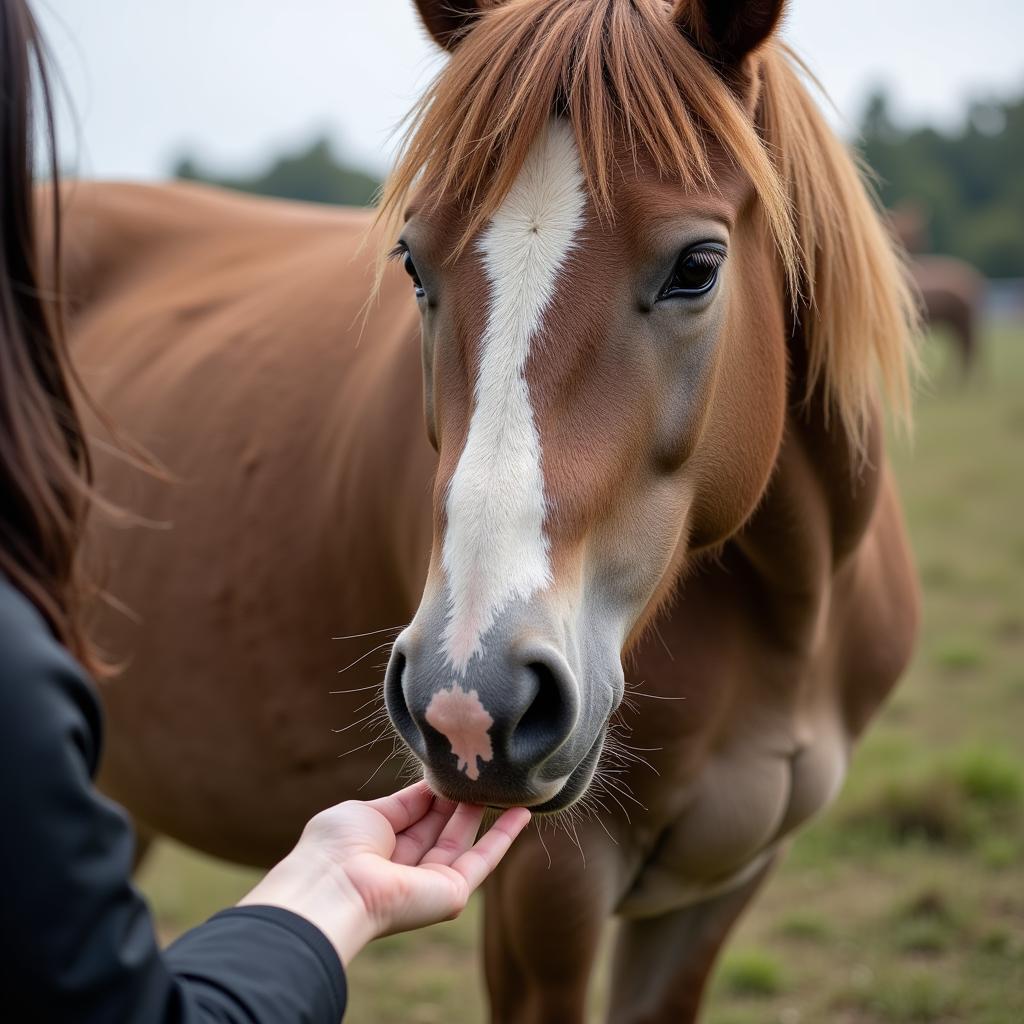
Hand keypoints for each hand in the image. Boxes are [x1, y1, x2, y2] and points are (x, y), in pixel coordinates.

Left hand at [239, 781, 530, 964]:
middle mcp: (404, 866)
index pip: (414, 812)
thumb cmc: (337, 847)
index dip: (433, 789)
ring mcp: (429, 882)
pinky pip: (484, 860)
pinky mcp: (452, 893)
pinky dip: (505, 836)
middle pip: (440, 824)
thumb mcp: (368, 812)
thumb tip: (431, 786)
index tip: (451, 764)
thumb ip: (402, 803)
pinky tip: (523, 812)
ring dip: (481, 810)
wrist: (335, 888)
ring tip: (501, 778)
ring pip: (464, 839)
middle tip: (479, 765)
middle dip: (458, 797)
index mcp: (377, 846)